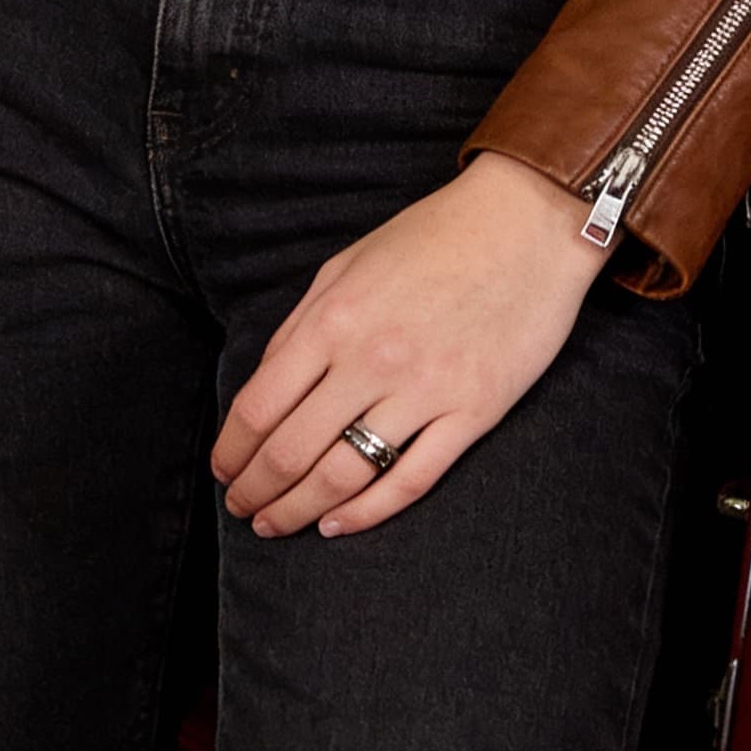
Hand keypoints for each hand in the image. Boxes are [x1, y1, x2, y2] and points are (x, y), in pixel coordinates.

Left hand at [212, 154, 604, 538]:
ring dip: (299, 510)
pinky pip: (410, 479)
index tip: (222, 471)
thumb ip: (302, 327)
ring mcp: (425, 390)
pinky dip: (367, 513)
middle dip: (256, 491)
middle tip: (243, 510)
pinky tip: (337, 525)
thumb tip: (264, 388)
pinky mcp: (474, 412)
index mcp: (332, 320)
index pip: (258, 407)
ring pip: (344, 475)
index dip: (231, 451)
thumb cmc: (433, 238)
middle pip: (291, 451)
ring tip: (277, 526)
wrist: (528, 224)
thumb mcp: (347, 266)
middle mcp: (371, 360)